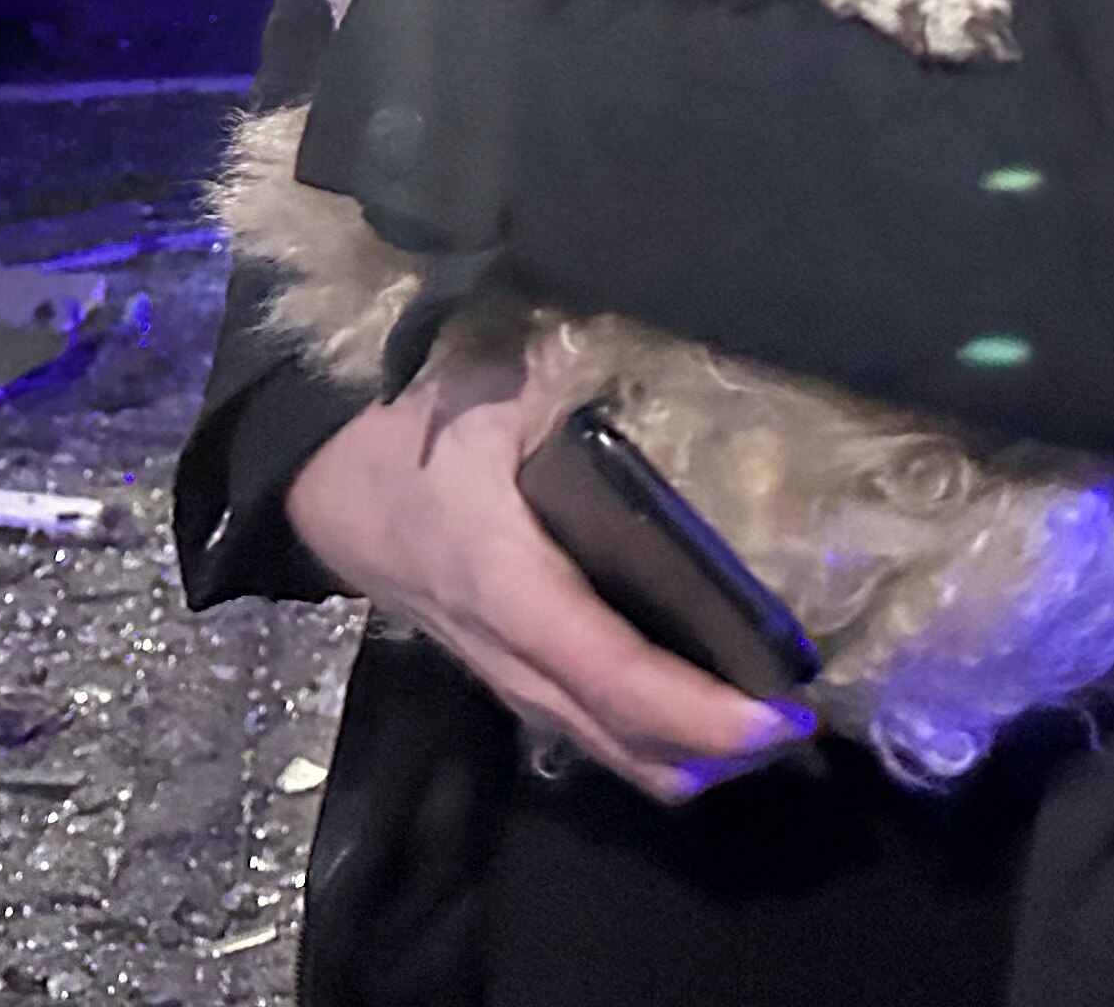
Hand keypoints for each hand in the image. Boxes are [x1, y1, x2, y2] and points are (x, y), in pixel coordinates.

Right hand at [286, 353, 812, 802]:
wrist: (315, 472)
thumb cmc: (407, 423)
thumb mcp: (488, 385)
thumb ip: (568, 374)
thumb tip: (656, 356)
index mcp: (507, 582)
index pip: (612, 669)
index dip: (696, 708)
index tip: (778, 716)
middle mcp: (505, 647)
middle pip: (615, 734)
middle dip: (711, 750)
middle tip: (799, 729)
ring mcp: (496, 669)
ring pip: (596, 746)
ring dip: (680, 756)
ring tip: (766, 737)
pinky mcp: (496, 668)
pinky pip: (576, 729)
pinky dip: (641, 740)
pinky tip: (695, 724)